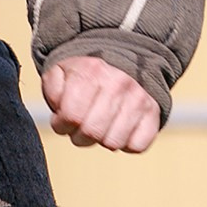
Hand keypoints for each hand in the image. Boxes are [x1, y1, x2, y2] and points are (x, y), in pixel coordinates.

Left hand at [41, 55, 162, 152]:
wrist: (124, 61)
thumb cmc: (87, 74)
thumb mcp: (61, 72)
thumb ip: (52, 88)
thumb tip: (60, 105)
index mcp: (92, 72)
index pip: (71, 116)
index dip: (61, 125)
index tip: (64, 120)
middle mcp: (118, 83)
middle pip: (91, 132)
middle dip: (80, 135)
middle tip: (82, 125)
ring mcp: (139, 99)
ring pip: (113, 142)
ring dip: (103, 140)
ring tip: (101, 125)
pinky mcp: (153, 113)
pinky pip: (137, 146)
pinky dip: (126, 143)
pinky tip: (119, 129)